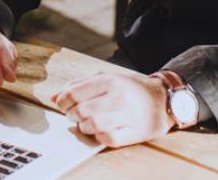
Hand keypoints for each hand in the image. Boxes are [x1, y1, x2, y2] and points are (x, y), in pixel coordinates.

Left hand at [50, 73, 173, 147]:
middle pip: (81, 110)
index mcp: (110, 81)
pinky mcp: (135, 132)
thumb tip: (54, 98)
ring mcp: (128, 115)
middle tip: (74, 115)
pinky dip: (98, 137)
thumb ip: (79, 86)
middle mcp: (119, 96)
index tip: (63, 105)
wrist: (163, 100)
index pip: (75, 92)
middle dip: (72, 115)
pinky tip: (100, 132)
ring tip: (86, 124)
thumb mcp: (107, 79)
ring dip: (83, 127)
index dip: (63, 102)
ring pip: (93, 125)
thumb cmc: (131, 89)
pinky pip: (108, 139)